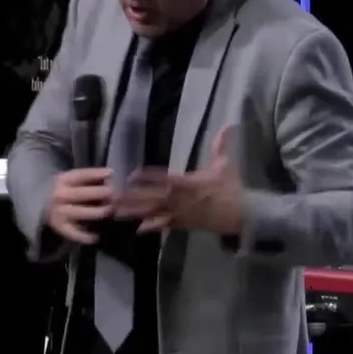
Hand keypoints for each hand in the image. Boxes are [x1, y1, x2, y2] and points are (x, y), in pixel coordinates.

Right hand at [44, 168, 114, 244]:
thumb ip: (89, 178)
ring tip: (111, 211)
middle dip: (101, 193)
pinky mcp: (61, 228)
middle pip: (82, 194)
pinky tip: (96, 236)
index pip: (81, 175)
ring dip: (99, 212)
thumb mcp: (72, 179)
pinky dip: (87, 236)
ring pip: (82, 213)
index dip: (97, 173)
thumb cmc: (64, 190)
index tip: (111, 173)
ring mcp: (60, 213)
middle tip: (115, 194)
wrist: (41, 206)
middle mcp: (60, 196)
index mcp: (63, 180)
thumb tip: (110, 178)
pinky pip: (76, 234)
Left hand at [115, 125, 243, 234]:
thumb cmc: (230, 188)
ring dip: (134, 212)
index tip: (131, 175)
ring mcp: (180, 213)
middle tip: (112, 196)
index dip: (146, 177)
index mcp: (188, 182)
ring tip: (116, 212)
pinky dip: (152, 227)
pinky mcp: (183, 224)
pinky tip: (137, 229)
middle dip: (131, 197)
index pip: (163, 178)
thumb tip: (228, 123)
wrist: (240, 215)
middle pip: (151, 197)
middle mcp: (180, 198)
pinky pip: (164, 225)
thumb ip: (220, 145)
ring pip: (153, 212)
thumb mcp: (225, 165)